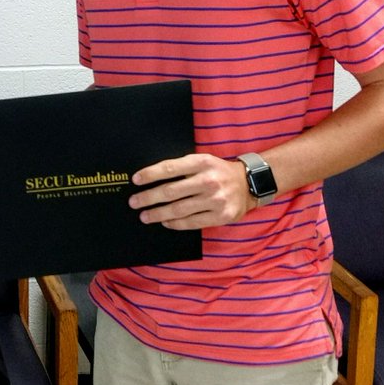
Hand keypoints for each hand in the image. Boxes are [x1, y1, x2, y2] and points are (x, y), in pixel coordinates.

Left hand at [129, 154, 253, 229]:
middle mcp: (208, 180)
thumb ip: (183, 168)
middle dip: (148, 197)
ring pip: (179, 209)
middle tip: (134, 202)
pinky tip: (165, 222)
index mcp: (202, 162)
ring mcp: (215, 200)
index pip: (170, 168)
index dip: (151, 174)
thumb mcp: (204, 161)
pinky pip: (191, 222)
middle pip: (171, 191)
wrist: (249, 184)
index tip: (136, 179)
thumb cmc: (219, 172)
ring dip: (158, 213)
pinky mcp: (221, 216)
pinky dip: (175, 223)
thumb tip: (153, 177)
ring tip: (145, 215)